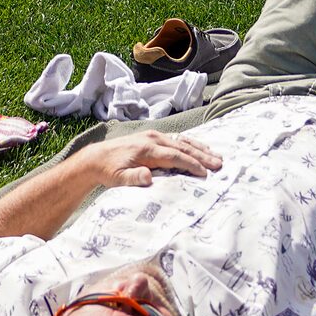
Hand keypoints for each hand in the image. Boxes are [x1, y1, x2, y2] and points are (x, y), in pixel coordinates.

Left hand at [86, 131, 222, 188]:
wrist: (96, 158)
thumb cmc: (109, 170)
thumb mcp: (117, 178)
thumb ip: (133, 178)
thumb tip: (148, 176)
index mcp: (147, 149)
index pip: (174, 156)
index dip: (191, 164)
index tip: (205, 173)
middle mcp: (153, 139)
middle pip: (182, 147)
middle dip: (202, 156)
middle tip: (219, 164)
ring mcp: (153, 136)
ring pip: (181, 141)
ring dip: (199, 148)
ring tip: (216, 156)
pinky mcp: (152, 137)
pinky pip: (176, 139)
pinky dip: (190, 144)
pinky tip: (200, 148)